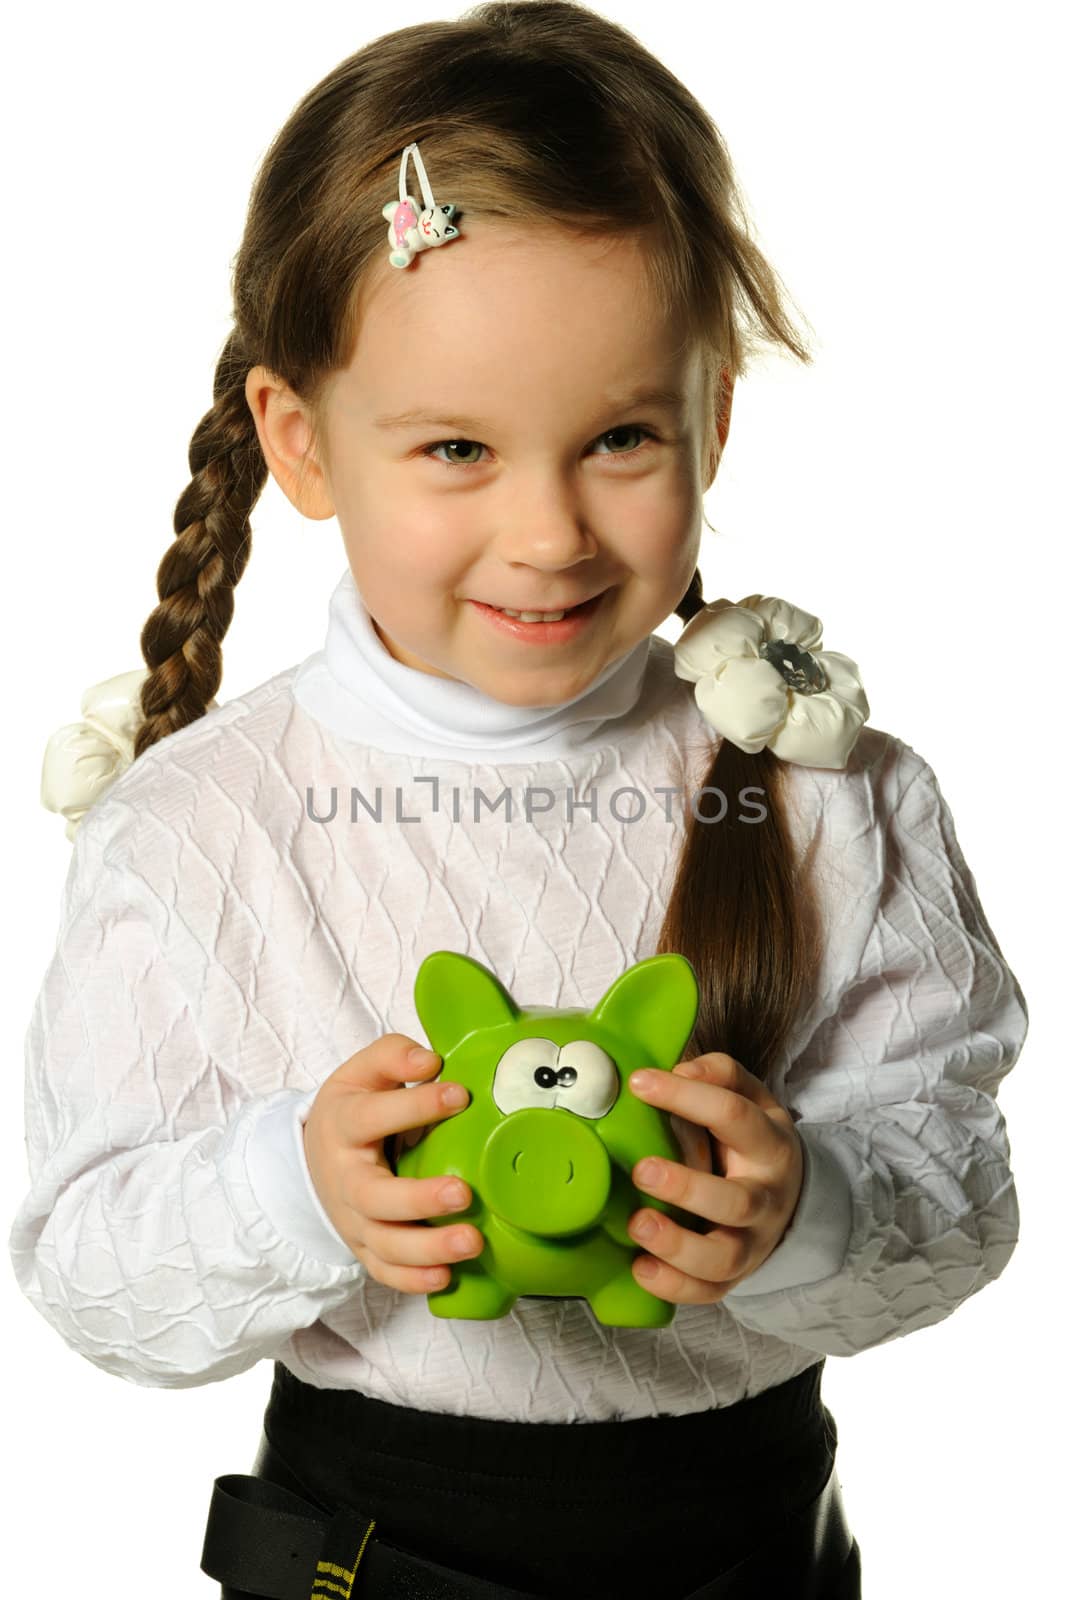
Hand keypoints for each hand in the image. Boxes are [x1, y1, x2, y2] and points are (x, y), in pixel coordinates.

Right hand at [303, 1034, 483, 1292]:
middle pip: (375, 1197)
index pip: (372, 1117)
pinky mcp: (365, 1248)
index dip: (414, 1106)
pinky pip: (385, 1272)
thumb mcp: (362, 1073)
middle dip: (419, 1199)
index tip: (459, 1094)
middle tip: (463, 1193)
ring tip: (472, 1242)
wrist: (315, 1157)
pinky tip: (446, 1277)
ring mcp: (354, 1219)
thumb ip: (393, 1056)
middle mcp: (345, 1179)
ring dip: (428, 1248)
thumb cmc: (353, 1109)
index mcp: (343, 1126)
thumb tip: (429, 1061)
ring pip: (385, 1244)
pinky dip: (412, 1280)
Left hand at [625, 1052, 803, 1303]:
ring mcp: (752, 1244)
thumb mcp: (750, 1097)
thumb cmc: (750, 1140)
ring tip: (637, 1225)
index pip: (733, 1117)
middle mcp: (765, 1198)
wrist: (789, 1197)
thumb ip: (718, 1074)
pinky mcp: (733, 1277)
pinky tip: (640, 1267)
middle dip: (686, 1188)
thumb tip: (679, 1069)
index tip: (639, 1083)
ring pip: (724, 1257)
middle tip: (640, 1169)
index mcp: (769, 1144)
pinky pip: (708, 1292)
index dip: (687, 1097)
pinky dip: (673, 1286)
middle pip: (735, 1202)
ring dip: (677, 1246)